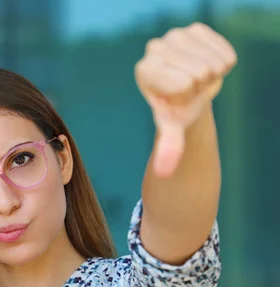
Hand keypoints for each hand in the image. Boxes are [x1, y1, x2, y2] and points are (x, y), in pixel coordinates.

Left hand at [135, 22, 236, 176]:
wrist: (189, 90)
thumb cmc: (176, 108)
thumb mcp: (171, 126)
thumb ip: (168, 146)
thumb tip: (165, 173)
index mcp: (144, 70)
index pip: (182, 84)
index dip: (186, 96)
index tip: (177, 96)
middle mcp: (154, 48)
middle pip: (199, 72)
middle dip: (200, 86)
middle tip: (189, 87)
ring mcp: (174, 35)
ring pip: (213, 62)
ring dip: (211, 75)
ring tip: (196, 78)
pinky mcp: (195, 29)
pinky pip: (224, 52)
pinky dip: (222, 63)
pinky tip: (206, 64)